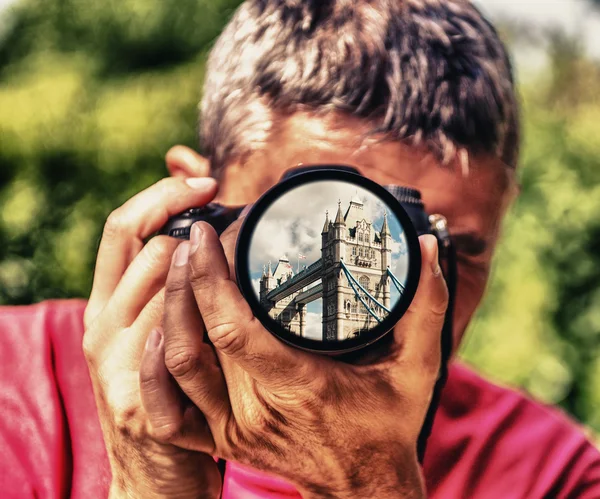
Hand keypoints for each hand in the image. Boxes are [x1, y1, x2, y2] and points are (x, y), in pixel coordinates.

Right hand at [83, 175, 222, 498]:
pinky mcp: (138, 402)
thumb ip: (170, 281)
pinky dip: (196, 323)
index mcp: (108, 301)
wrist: (152, 474)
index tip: (208, 181)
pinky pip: (167, 350)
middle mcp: (102, 325)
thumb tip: (199, 226)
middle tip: (238, 218)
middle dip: (196, 225)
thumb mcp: (157, 327)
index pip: (122, 225)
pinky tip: (225, 313)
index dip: (163, 195)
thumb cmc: (169, 387)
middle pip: (146, 249)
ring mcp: (115, 364)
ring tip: (241, 257)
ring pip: (162, 291)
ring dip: (206, 268)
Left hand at [154, 219, 447, 498]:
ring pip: (174, 367)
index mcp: (299, 387)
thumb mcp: (418, 368)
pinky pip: (167, 409)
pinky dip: (154, 369)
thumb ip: (426, 306)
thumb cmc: (388, 426)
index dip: (212, 277)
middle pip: (196, 339)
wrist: (364, 488)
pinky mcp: (219, 440)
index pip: (233, 328)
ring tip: (178, 267)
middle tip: (196, 239)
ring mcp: (231, 430)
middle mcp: (255, 412)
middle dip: (187, 280)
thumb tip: (430, 247)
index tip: (209, 235)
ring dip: (168, 312)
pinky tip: (158, 330)